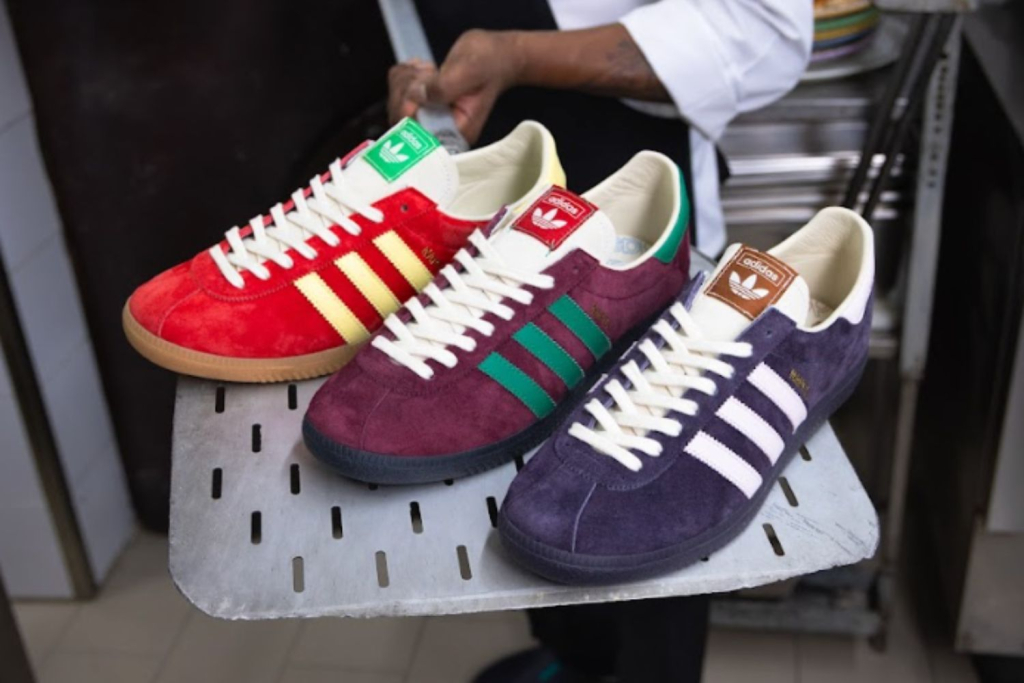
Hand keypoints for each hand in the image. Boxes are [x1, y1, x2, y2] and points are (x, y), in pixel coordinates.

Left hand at [387, 30, 521, 144]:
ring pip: (396, 106)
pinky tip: (419, 68)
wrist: (496, 55)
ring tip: (426, 68)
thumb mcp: (468, 70)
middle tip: (426, 72)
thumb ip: (442, 87)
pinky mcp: (422, 105)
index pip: (420, 137)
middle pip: (401, 122)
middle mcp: (441, 130)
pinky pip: (396, 93)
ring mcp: (429, 118)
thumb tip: (416, 96)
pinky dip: (402, 75)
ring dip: (404, 80)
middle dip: (406, 90)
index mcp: (456, 131)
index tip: (417, 88)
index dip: (409, 113)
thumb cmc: (490, 63)